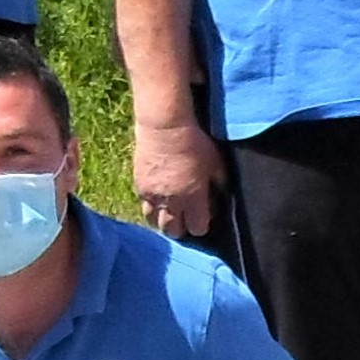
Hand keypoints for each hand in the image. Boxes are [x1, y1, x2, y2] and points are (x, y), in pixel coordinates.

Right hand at [131, 112, 224, 240]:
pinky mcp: (139, 187)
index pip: (198, 229)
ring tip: (170, 212)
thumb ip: (219, 185)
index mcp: (194, 198)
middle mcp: (172, 202)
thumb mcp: (216, 164)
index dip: (201, 225)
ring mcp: (153, 196)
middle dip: (181, 229)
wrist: (165, 127)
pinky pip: (144, 207)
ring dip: (164, 220)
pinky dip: (152, 207)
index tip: (203, 216)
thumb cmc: (195, 142)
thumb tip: (220, 199)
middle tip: (186, 219)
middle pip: (174, 232)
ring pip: (155, 223)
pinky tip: (159, 198)